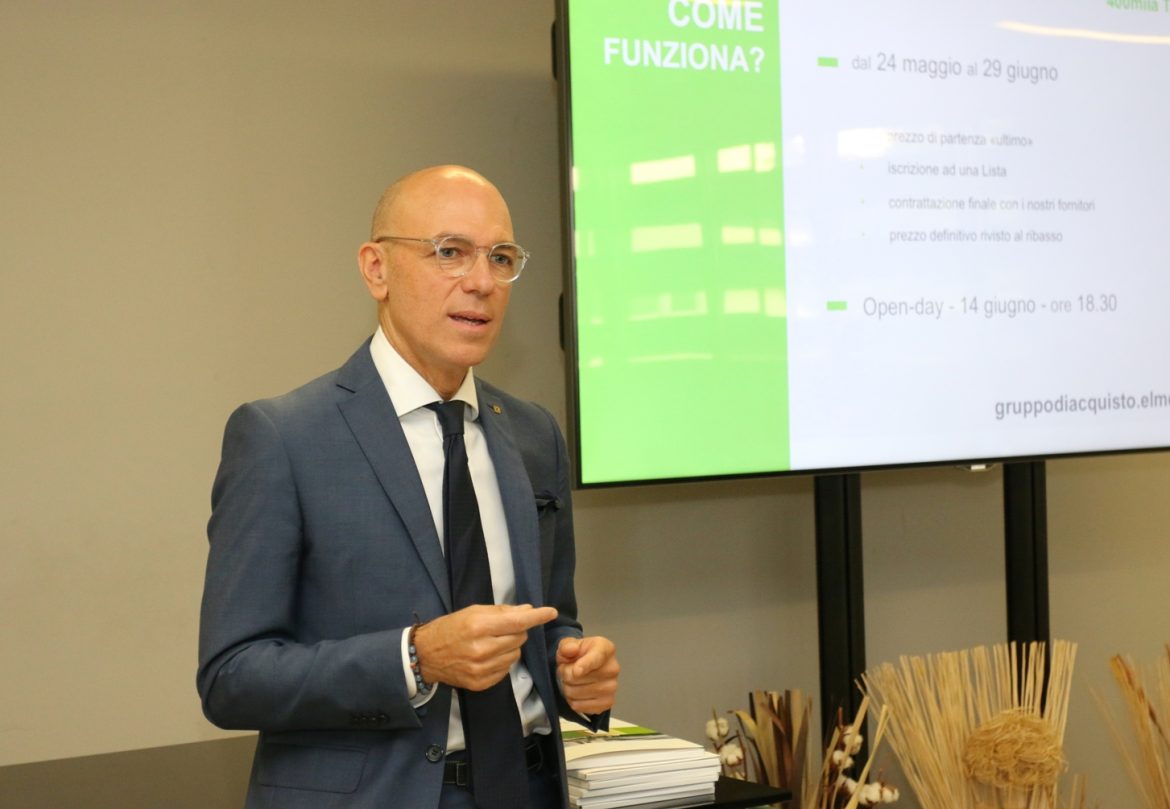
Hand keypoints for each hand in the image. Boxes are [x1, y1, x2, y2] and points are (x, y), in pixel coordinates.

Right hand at [413, 604, 556, 691]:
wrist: (425, 656)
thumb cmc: (450, 628)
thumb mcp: (473, 611)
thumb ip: (502, 612)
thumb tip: (528, 610)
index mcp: (479, 627)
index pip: (517, 622)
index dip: (537, 617)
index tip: (551, 612)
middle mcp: (482, 650)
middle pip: (519, 638)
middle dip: (518, 631)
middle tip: (501, 628)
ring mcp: (482, 669)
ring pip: (515, 655)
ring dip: (510, 647)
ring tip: (492, 643)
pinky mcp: (481, 683)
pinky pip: (506, 670)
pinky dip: (502, 661)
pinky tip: (488, 657)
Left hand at [556, 636, 619, 714]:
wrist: (585, 669)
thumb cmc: (578, 655)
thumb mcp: (569, 644)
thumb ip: (567, 645)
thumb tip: (570, 650)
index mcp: (606, 649)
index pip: (596, 657)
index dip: (585, 665)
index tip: (576, 671)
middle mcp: (613, 668)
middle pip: (579, 677)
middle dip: (565, 675)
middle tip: (567, 671)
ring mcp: (612, 687)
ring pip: (577, 693)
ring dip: (567, 689)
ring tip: (571, 681)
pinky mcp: (608, 703)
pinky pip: (581, 707)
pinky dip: (573, 702)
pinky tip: (577, 693)